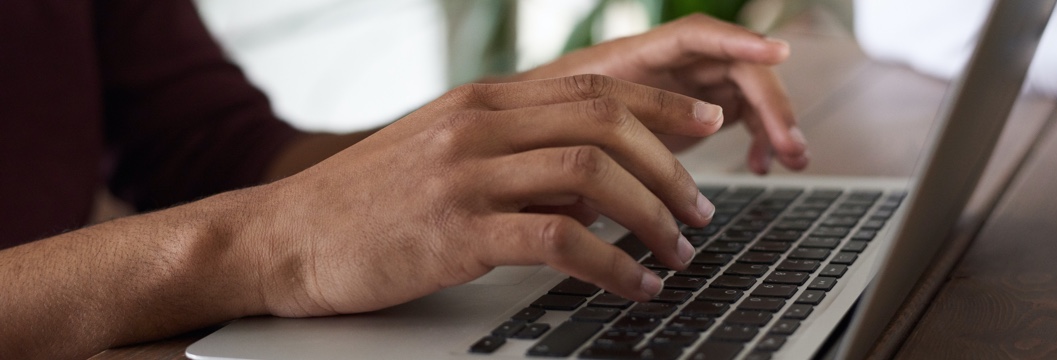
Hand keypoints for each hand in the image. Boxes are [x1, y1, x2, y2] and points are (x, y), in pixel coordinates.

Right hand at [246, 75, 721, 315]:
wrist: (284, 237)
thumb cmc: (368, 203)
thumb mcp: (444, 156)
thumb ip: (516, 157)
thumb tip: (593, 187)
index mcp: (482, 101)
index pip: (594, 86)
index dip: (662, 102)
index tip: (706, 122)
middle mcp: (479, 124)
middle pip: (606, 122)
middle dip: (671, 166)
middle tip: (700, 209)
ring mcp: (465, 174)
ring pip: (592, 174)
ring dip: (651, 215)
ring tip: (677, 251)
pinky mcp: (455, 230)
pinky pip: (559, 240)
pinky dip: (612, 265)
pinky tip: (634, 286)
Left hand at [510, 14, 807, 173]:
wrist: (536, 131)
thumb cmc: (545, 120)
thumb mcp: (566, 126)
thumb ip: (597, 134)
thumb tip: (621, 162)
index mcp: (639, 54)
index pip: (697, 36)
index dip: (739, 40)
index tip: (777, 53)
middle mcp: (672, 63)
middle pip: (737, 67)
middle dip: (772, 103)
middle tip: (790, 145)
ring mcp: (688, 85)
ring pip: (748, 92)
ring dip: (775, 123)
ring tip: (791, 160)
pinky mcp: (697, 111)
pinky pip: (742, 116)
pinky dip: (757, 138)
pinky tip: (762, 166)